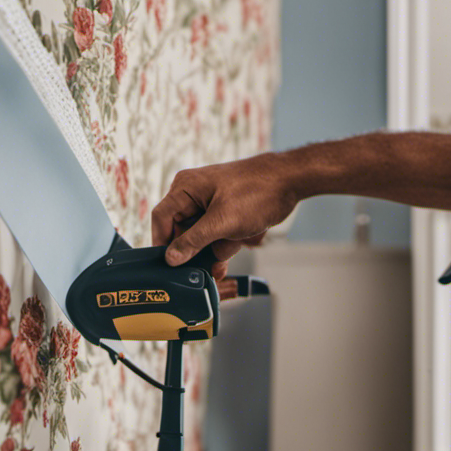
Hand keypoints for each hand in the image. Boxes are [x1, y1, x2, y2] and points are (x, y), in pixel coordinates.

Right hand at [151, 154, 297, 278]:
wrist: (289, 181)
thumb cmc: (257, 192)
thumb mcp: (222, 222)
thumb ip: (193, 241)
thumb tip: (171, 257)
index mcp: (185, 188)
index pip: (161, 219)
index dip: (163, 243)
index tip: (169, 266)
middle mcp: (193, 195)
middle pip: (181, 231)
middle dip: (196, 250)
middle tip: (205, 268)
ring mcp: (209, 204)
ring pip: (201, 237)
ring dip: (216, 248)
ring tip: (233, 246)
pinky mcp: (224, 212)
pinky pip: (216, 234)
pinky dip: (226, 244)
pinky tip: (239, 243)